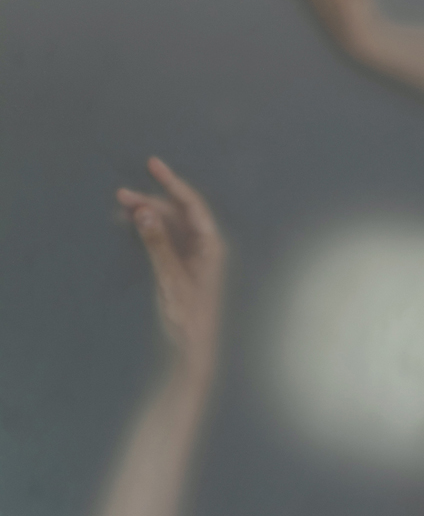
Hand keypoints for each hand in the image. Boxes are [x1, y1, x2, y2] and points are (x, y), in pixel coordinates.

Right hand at [117, 158, 225, 377]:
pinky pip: (165, 238)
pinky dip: (148, 230)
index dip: (173, 183)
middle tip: (121, 195)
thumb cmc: (188, 318)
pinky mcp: (183, 266)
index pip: (192, 206)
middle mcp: (206, 247)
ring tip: (120, 207)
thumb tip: (143, 210)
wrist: (192, 350)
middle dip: (152, 200)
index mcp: (212, 247)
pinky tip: (130, 224)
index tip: (153, 165)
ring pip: (170, 224)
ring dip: (147, 214)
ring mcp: (194, 256)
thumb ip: (157, 243)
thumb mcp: (169, 278)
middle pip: (178, 212)